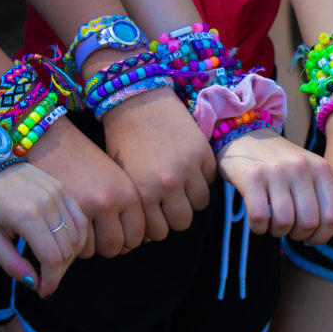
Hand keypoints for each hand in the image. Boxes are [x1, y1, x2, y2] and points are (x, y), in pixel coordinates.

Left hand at [0, 162, 87, 297]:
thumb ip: (11, 263)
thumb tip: (33, 284)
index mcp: (26, 217)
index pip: (52, 258)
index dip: (51, 280)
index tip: (44, 291)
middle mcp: (47, 204)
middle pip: (67, 249)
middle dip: (59, 272)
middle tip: (47, 281)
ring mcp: (58, 194)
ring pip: (77, 235)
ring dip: (69, 256)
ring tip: (54, 264)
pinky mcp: (62, 188)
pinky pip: (80, 219)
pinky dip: (78, 237)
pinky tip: (66, 246)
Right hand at [27, 118, 144, 257]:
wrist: (48, 140)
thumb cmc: (83, 161)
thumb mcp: (115, 179)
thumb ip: (126, 209)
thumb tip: (134, 243)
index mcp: (129, 192)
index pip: (138, 235)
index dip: (127, 240)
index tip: (118, 235)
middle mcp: (111, 200)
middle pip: (118, 246)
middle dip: (109, 246)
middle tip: (99, 236)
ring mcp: (86, 207)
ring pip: (96, 250)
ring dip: (91, 247)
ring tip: (84, 230)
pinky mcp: (61, 213)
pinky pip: (74, 247)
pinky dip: (73, 244)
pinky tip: (69, 228)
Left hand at [101, 87, 215, 242]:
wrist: (137, 100)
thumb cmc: (123, 139)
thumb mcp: (124, 177)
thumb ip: (138, 205)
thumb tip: (150, 232)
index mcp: (142, 193)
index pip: (158, 231)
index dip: (157, 227)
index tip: (155, 217)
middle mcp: (168, 184)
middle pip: (182, 222)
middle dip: (175, 216)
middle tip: (169, 205)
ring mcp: (189, 168)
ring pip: (200, 205)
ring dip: (191, 199)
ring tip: (181, 187)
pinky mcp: (203, 152)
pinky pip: (210, 180)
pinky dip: (202, 179)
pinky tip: (188, 168)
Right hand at [217, 128, 332, 244]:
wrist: (246, 135)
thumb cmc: (282, 165)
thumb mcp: (310, 177)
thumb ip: (331, 205)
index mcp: (321, 168)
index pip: (332, 216)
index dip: (322, 236)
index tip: (310, 237)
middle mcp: (301, 167)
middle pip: (309, 223)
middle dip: (299, 235)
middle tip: (289, 230)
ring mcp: (276, 171)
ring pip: (284, 222)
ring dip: (278, 232)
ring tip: (273, 224)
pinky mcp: (251, 176)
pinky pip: (259, 217)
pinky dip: (258, 227)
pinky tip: (258, 221)